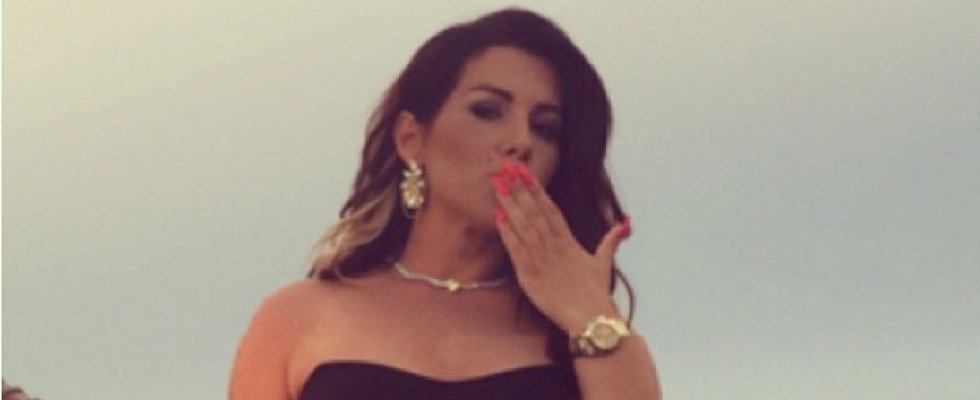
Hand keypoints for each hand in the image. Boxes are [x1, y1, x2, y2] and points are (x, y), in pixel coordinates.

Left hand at [492, 159, 630, 334]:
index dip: (535, 187)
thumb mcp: (603, 263)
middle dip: (518, 188)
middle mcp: (554, 247)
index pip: (549, 208)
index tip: (523, 170)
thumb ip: (610, 241)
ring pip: (523, 225)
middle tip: (504, 166)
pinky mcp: (530, 276)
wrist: (590, 318)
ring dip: (509, 203)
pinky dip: (507, 232)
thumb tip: (626, 222)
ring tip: (496, 183)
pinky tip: (497, 214)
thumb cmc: (596, 294)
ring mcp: (541, 260)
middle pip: (534, 211)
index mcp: (569, 241)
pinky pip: (516, 250)